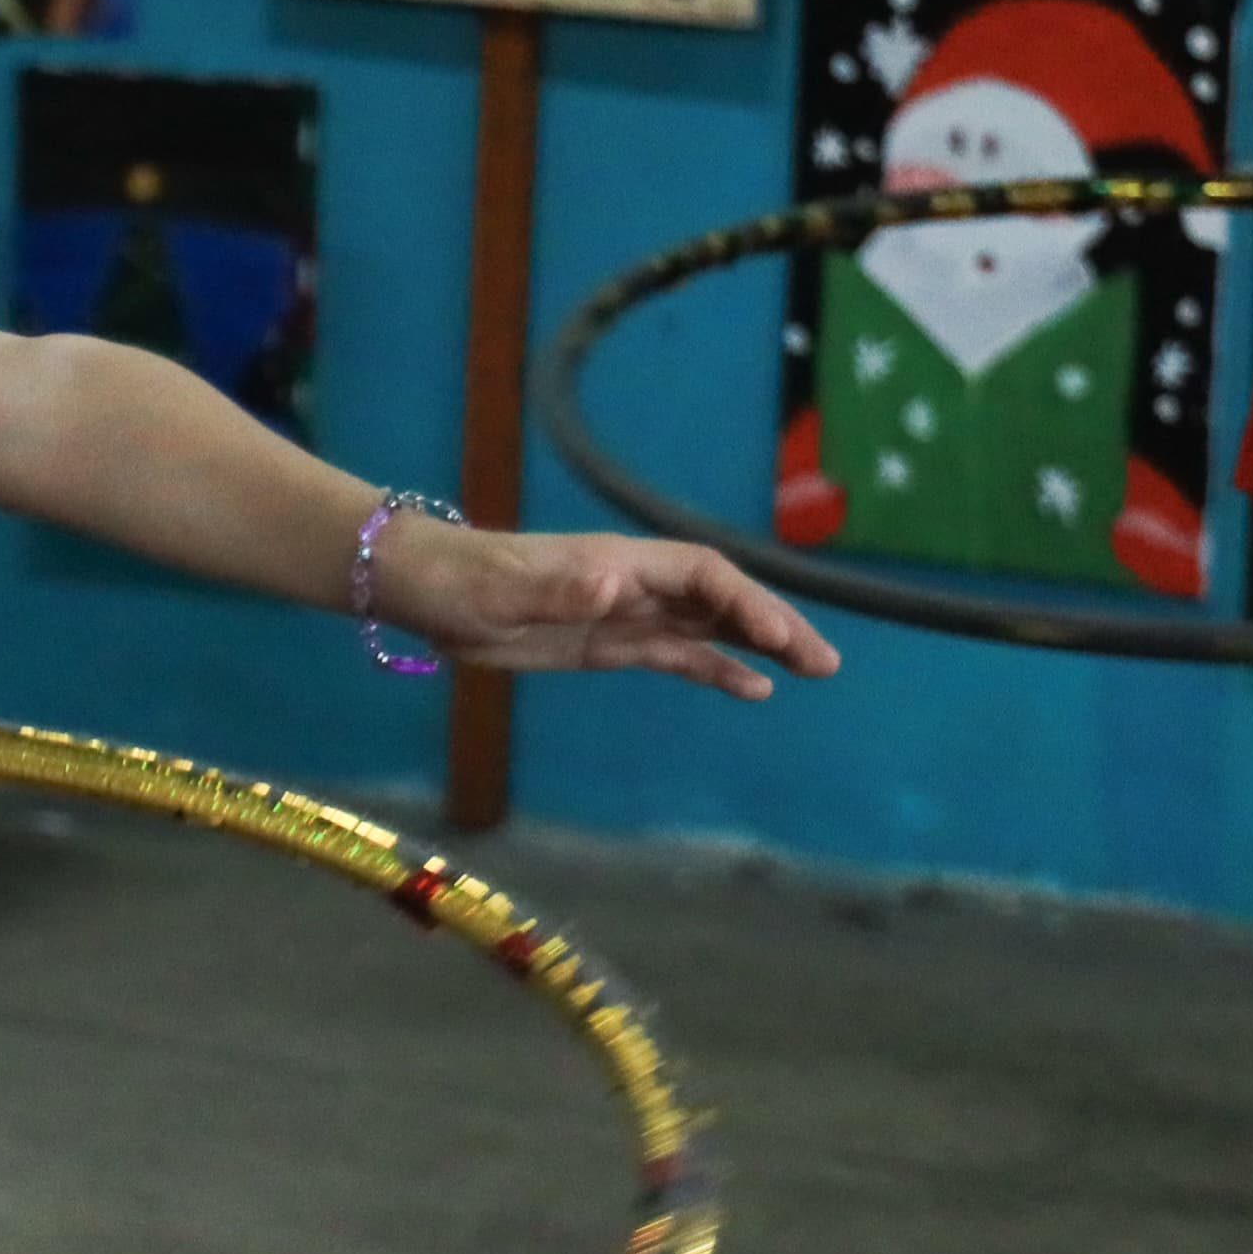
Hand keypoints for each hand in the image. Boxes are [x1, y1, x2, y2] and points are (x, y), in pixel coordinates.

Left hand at [378, 519, 840, 699]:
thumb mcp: (506, 589)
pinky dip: (716, 668)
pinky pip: (676, 652)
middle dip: (774, 625)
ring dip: (760, 645)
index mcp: (619, 564)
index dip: (745, 603)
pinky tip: (753, 689)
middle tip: (824, 662)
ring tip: (812, 671)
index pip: (702, 576)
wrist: (428, 592)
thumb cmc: (463, 581)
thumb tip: (612, 582)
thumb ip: (560, 587)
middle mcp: (633, 583)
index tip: (776, 639)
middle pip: (721, 598)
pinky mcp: (609, 642)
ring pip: (709, 625)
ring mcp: (625, 613)